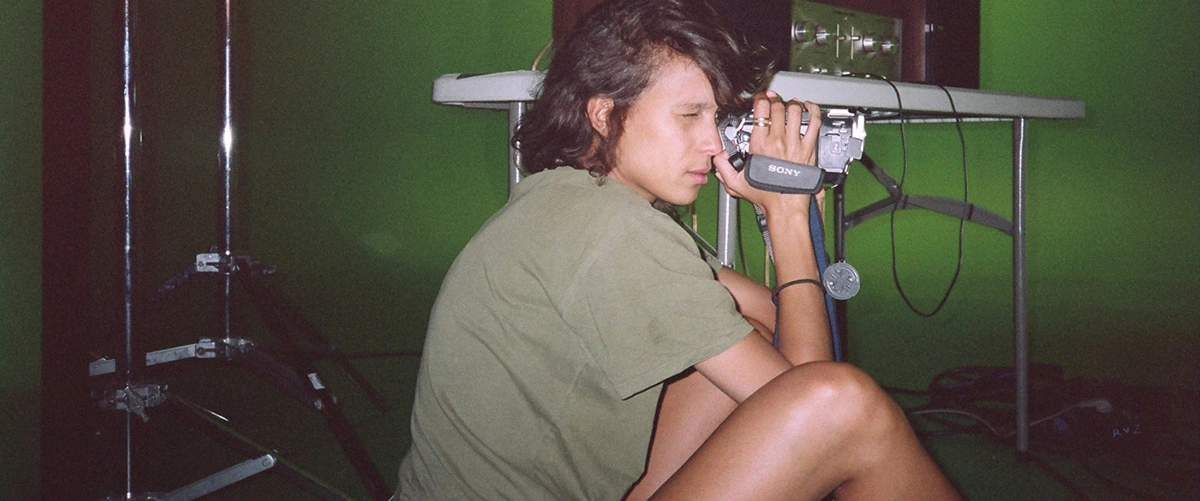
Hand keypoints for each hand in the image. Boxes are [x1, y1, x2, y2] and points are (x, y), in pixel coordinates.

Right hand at [713, 91, 822, 214]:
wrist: (785, 206)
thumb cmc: (765, 196)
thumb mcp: (736, 183)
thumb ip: (723, 167)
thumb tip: (717, 155)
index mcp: (760, 146)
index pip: (761, 111)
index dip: (760, 100)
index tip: (760, 100)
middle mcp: (778, 141)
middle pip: (778, 108)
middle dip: (774, 100)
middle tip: (773, 100)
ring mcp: (795, 144)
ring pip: (795, 112)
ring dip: (791, 104)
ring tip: (788, 104)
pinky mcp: (808, 149)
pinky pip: (814, 123)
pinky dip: (812, 111)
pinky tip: (809, 108)